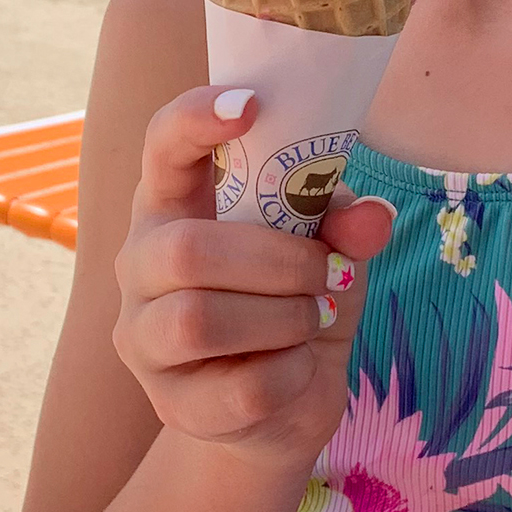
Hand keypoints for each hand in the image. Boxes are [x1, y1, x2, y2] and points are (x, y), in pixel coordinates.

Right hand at [113, 87, 394, 461]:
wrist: (281, 406)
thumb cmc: (292, 300)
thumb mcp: (328, 250)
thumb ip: (345, 225)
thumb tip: (371, 219)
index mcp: (174, 206)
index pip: (163, 146)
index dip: (195, 118)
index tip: (250, 105)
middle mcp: (141, 264)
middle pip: (187, 250)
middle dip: (278, 261)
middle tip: (325, 272)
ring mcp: (145, 338)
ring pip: (199, 320)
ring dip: (283, 317)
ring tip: (311, 318)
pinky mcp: (173, 405)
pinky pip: (241, 388)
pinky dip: (292, 375)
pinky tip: (297, 368)